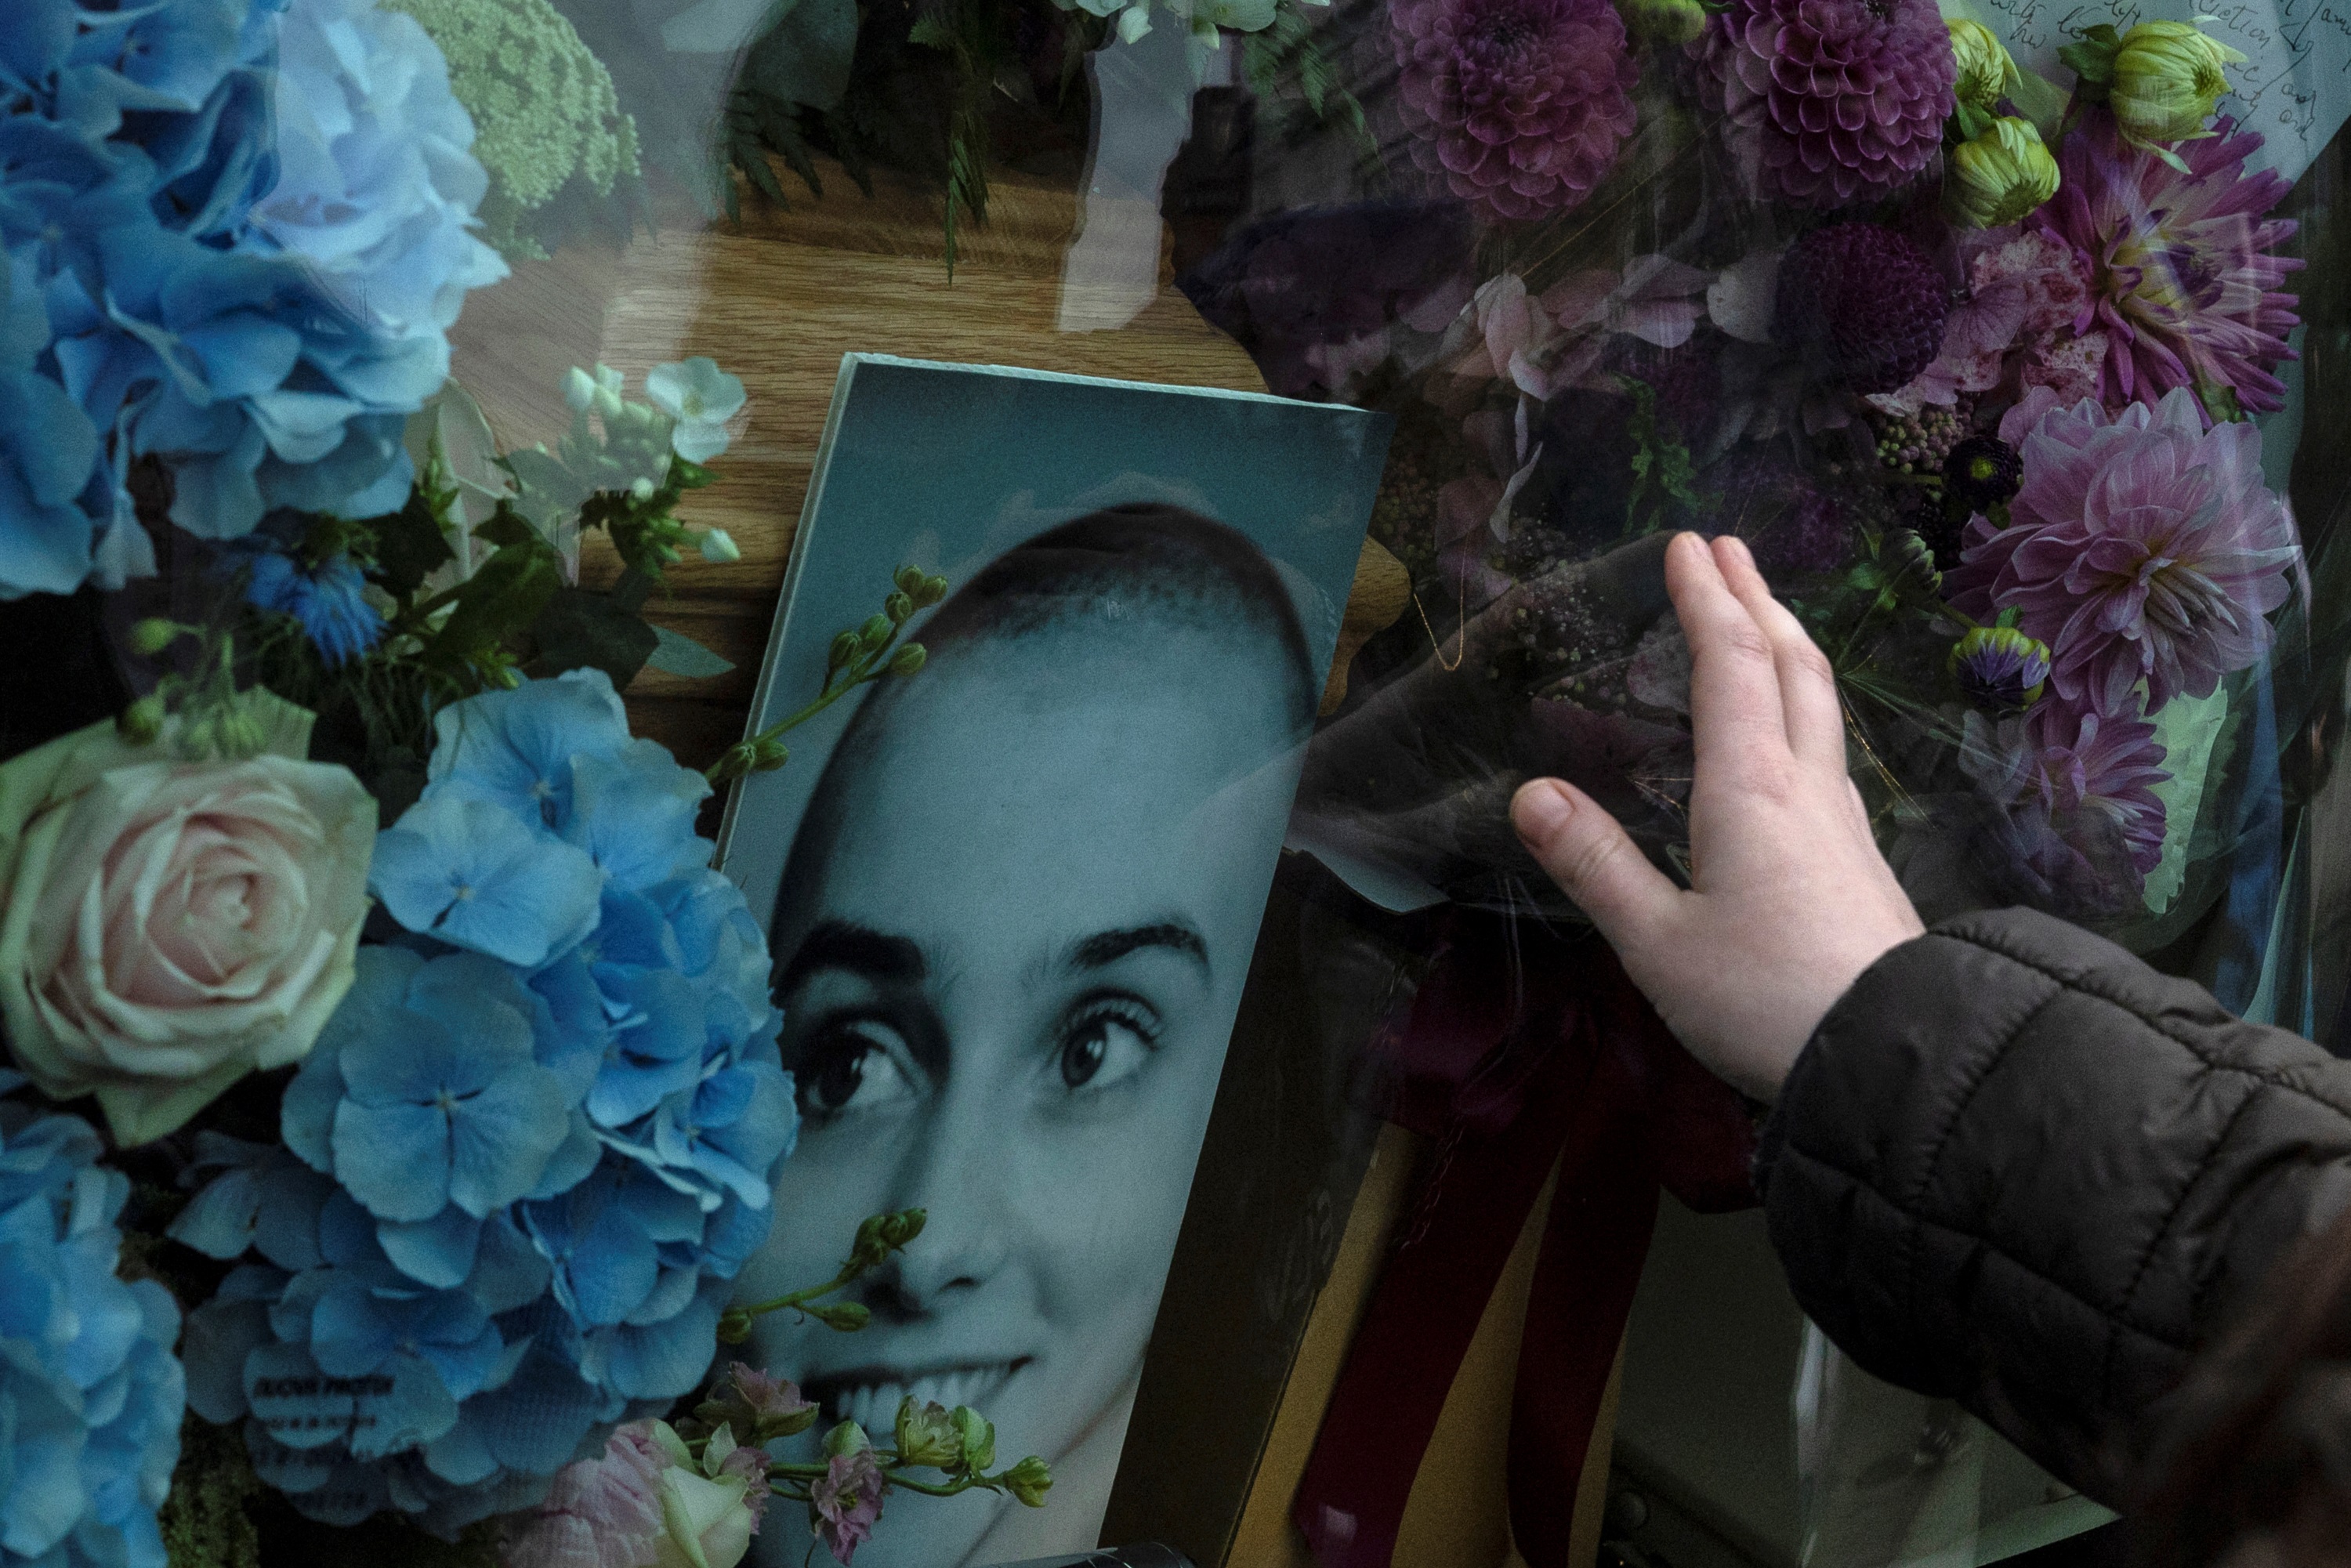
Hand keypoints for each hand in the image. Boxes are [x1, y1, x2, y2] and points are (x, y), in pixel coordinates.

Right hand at [1510, 533, 1922, 1100]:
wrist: (1900, 1056)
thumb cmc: (1766, 999)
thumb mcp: (1658, 944)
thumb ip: (1595, 866)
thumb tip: (1529, 794)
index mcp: (1751, 790)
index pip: (1730, 666)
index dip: (1705, 600)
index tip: (1685, 544)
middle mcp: (1806, 788)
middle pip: (1793, 666)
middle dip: (1757, 599)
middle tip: (1729, 550)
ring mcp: (1846, 823)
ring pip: (1822, 705)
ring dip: (1788, 646)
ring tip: (1765, 619)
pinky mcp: (1863, 862)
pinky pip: (1829, 750)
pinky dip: (1803, 705)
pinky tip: (1796, 738)